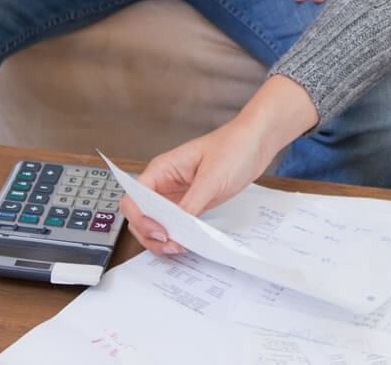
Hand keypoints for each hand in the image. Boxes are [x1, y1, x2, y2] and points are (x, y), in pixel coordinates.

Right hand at [118, 78, 319, 255]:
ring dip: (162, 239)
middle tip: (172, 246)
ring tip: (180, 248)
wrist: (256, 142)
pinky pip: (176, 224)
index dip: (141, 219)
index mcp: (160, 170)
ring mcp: (176, 195)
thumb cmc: (234, 147)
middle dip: (150, 234)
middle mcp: (163, 184)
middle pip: (140, 215)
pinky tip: (188, 243)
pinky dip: (178, 236)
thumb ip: (192, 203)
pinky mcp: (191, 203)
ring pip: (155, 223)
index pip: (134, 199)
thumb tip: (177, 228)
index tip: (162, 232)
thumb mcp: (212, 178)